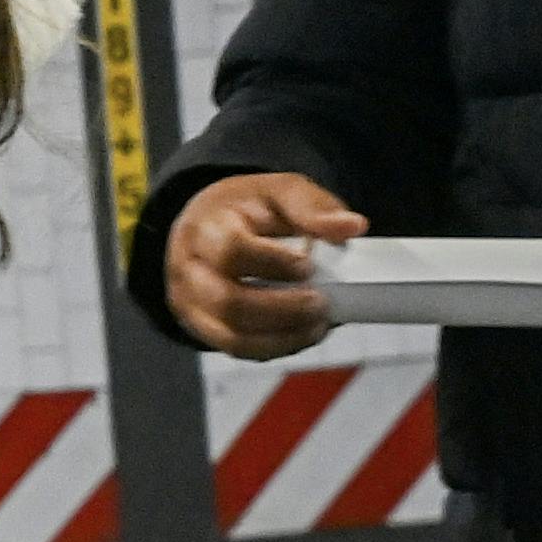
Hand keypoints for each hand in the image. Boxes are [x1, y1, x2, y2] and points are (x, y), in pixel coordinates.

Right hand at [165, 171, 367, 359]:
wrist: (205, 228)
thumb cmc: (245, 211)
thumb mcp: (276, 192)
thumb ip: (312, 206)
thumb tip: (352, 226)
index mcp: (205, 228)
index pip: (230, 250)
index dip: (273, 264)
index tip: (308, 266)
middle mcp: (189, 270)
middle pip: (227, 302)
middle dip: (282, 309)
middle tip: (321, 303)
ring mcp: (192, 304)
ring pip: (231, 336)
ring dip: (282, 335)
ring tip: (318, 323)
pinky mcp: (203, 328)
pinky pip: (237, 350)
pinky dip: (276, 347)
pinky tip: (303, 333)